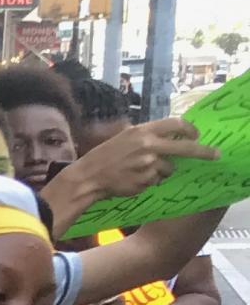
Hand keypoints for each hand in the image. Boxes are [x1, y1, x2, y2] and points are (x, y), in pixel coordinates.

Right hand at [60, 118, 212, 212]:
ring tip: (141, 170)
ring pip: (169, 168)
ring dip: (162, 170)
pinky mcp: (146, 180)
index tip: (197, 135)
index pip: (176, 124)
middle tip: (215, 155)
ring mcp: (148, 164)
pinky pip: (157, 180)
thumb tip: (172, 136)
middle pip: (185, 147)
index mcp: (142, 131)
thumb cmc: (104, 156)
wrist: (88, 176)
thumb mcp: (124, 137)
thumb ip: (147, 136)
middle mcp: (148, 145)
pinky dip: (150, 180)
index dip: (190, 129)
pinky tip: (134, 178)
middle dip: (203, 151)